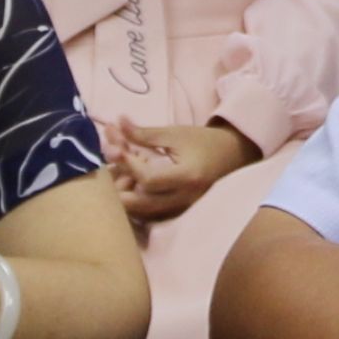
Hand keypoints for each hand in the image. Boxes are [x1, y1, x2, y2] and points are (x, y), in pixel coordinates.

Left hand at [111, 118, 260, 221]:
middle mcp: (185, 198)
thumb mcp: (175, 134)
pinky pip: (149, 214)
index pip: (148, 179)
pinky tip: (127, 185)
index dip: (127, 164)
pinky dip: (135, 202)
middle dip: (117, 188)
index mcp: (187, 176)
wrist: (233, 155)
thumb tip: (114, 124)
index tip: (115, 148)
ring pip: (141, 213)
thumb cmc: (204, 141)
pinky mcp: (178, 212)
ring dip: (123, 196)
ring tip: (115, 175)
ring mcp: (182, 209)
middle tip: (105, 169)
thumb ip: (143, 134)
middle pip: (139, 204)